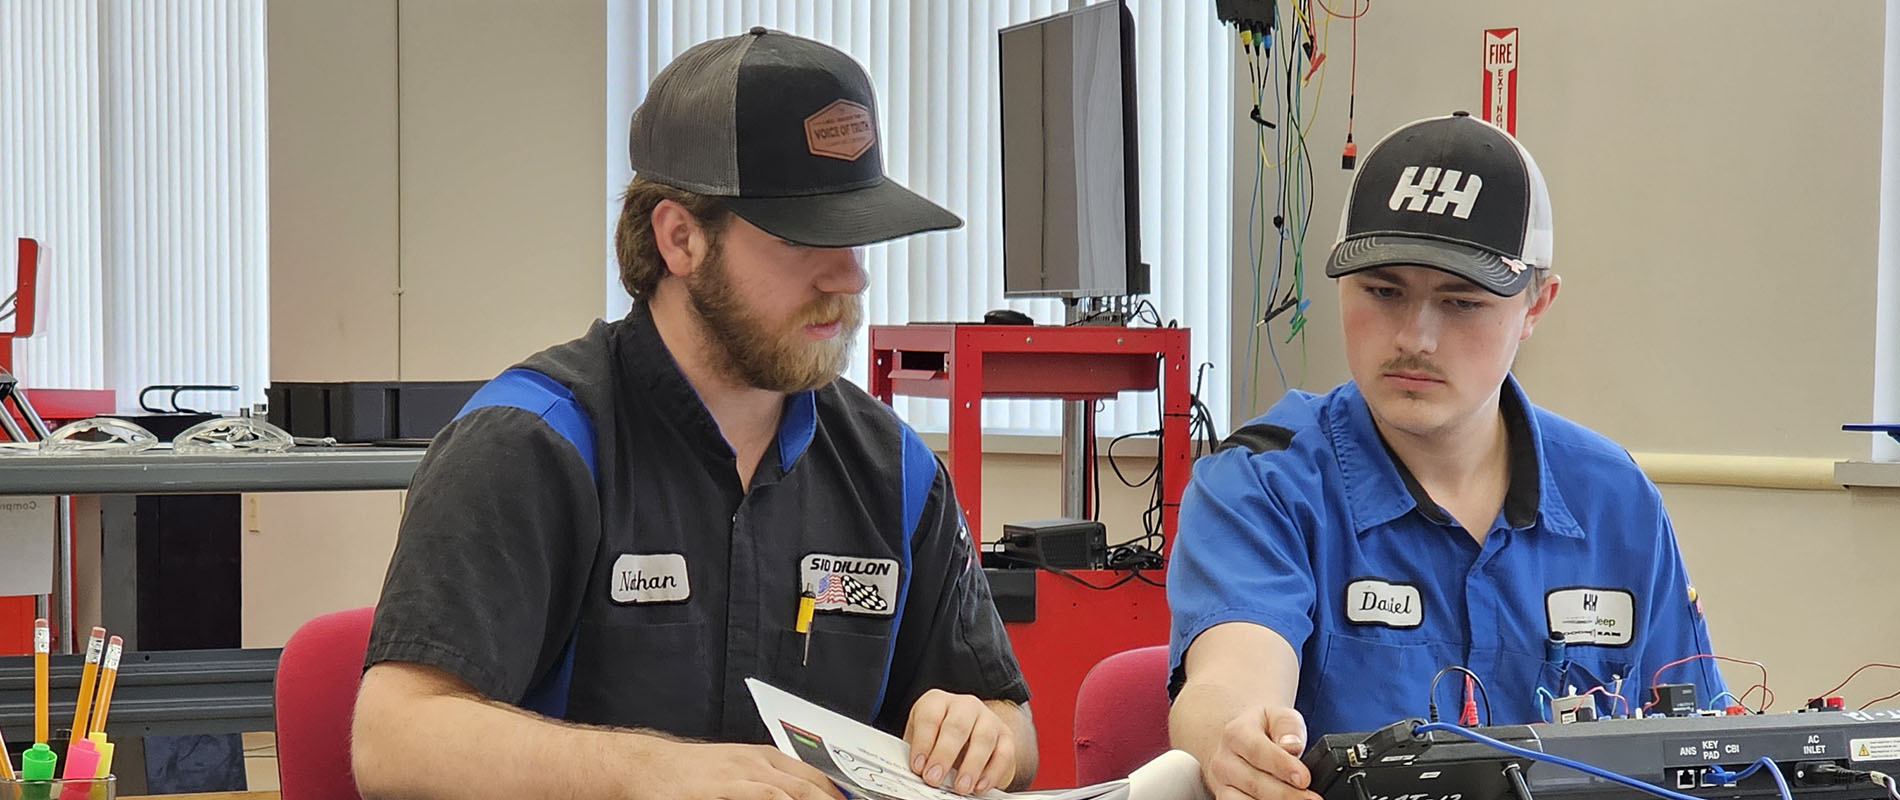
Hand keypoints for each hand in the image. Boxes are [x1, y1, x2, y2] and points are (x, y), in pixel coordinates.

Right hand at [637, 740, 847, 799]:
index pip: (814, 775)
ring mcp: (741, 776)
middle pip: (810, 785)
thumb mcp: (733, 772)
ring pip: (793, 792)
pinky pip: (765, 798)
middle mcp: (757, 763)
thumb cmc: (689, 775)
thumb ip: (764, 784)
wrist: (647, 768)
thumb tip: (792, 795)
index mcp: (764, 758)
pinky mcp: (723, 789)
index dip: (836, 794)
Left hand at [903, 689, 1017, 794]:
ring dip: (971, 765)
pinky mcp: (1006, 736)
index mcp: (937, 702)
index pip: (929, 717)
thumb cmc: (938, 741)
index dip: (922, 743)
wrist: (968, 738)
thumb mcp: (923, 743)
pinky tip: (979, 786)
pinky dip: (991, 773)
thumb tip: (915, 774)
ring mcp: (988, 718)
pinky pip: (1003, 753)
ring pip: (983, 738)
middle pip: (957, 726)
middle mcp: (964, 705)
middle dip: (944, 754)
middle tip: (934, 778)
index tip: (918, 766)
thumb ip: (920, 756)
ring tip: (960, 787)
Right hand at [1204, 705, 1319, 799]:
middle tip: (1312, 799)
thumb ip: (1287, 726)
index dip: (1282, 766)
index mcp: (1235, 733)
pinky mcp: (1224, 799)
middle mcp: (1223, 759)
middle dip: (1285, 794)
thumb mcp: (1278, 717)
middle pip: (1253, 782)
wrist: (1240, 742)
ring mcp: (1221, 783)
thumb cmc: (1264, 730)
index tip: (1304, 778)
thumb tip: (1291, 745)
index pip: (1257, 751)